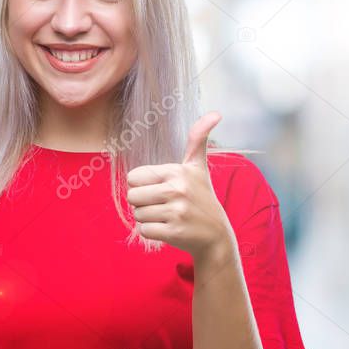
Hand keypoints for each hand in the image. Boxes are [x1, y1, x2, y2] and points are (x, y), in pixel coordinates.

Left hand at [125, 111, 236, 261]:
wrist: (216, 234)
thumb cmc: (201, 197)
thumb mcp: (198, 167)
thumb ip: (198, 140)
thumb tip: (215, 113)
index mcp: (178, 171)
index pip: (134, 177)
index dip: (143, 185)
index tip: (161, 189)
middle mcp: (177, 190)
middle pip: (132, 196)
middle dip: (143, 203)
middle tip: (163, 205)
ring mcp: (176, 212)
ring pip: (137, 214)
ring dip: (147, 218)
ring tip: (167, 216)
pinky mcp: (174, 232)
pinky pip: (143, 230)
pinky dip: (151, 232)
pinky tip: (168, 229)